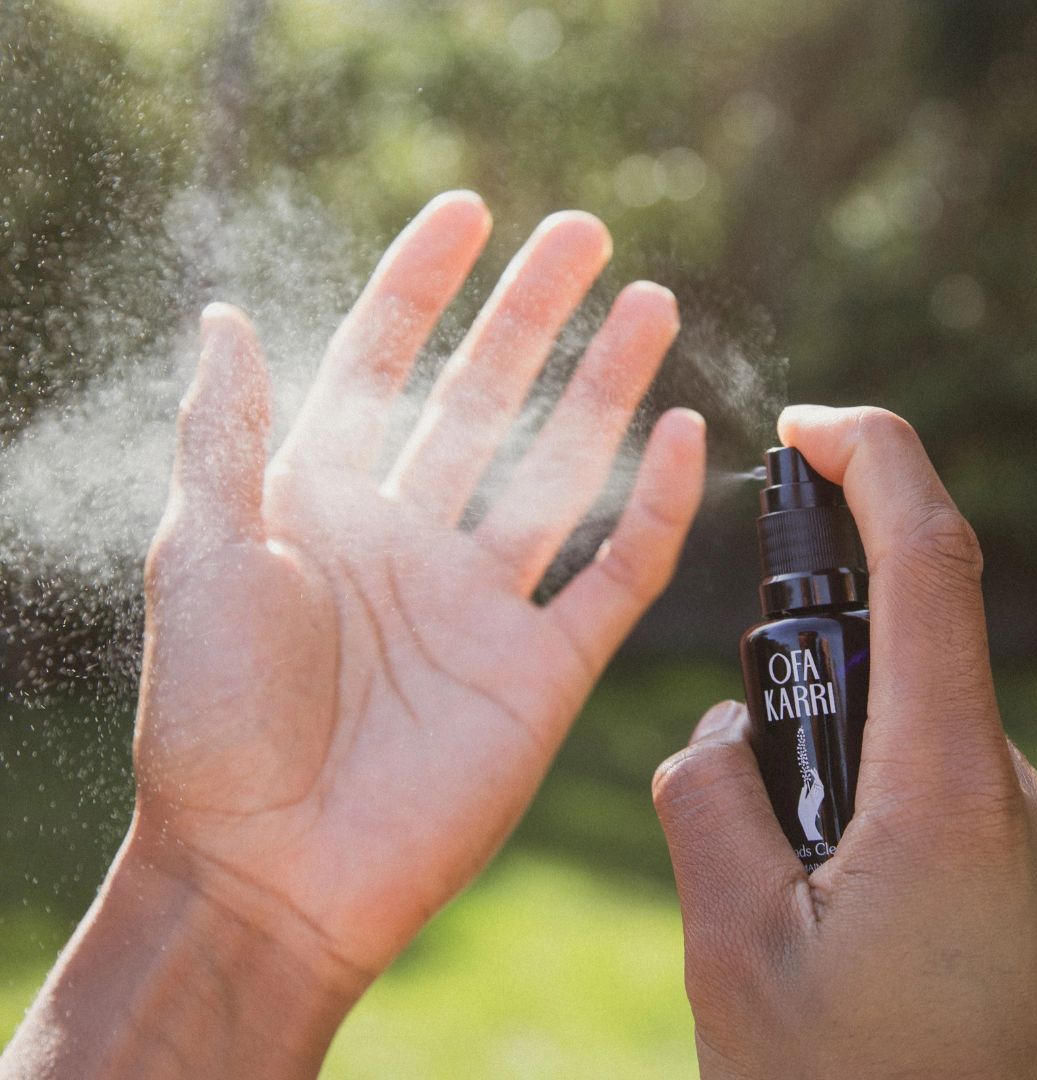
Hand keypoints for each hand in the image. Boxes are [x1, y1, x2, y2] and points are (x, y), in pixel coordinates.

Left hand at [135, 191, 704, 991]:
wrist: (272, 871)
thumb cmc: (214, 720)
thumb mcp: (202, 555)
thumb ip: (224, 435)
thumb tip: (225, 316)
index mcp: (324, 505)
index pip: (382, 365)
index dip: (422, 285)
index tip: (468, 211)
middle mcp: (409, 540)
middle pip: (486, 400)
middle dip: (533, 315)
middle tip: (585, 234)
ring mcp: (482, 602)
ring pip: (561, 470)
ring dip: (606, 389)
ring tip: (650, 303)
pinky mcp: (542, 668)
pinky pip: (615, 575)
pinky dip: (655, 511)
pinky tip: (682, 437)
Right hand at [653, 406, 1036, 1078]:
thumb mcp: (736, 951)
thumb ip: (713, 801)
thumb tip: (728, 734)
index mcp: (948, 795)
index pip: (930, 563)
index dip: (876, 460)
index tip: (808, 426)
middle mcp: (1019, 799)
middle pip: (902, 658)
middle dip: (808, 687)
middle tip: (758, 820)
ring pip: (907, 738)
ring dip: (832, 776)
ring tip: (795, 915)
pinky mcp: (1036, 878)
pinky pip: (935, 794)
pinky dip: (868, 816)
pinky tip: (840, 926)